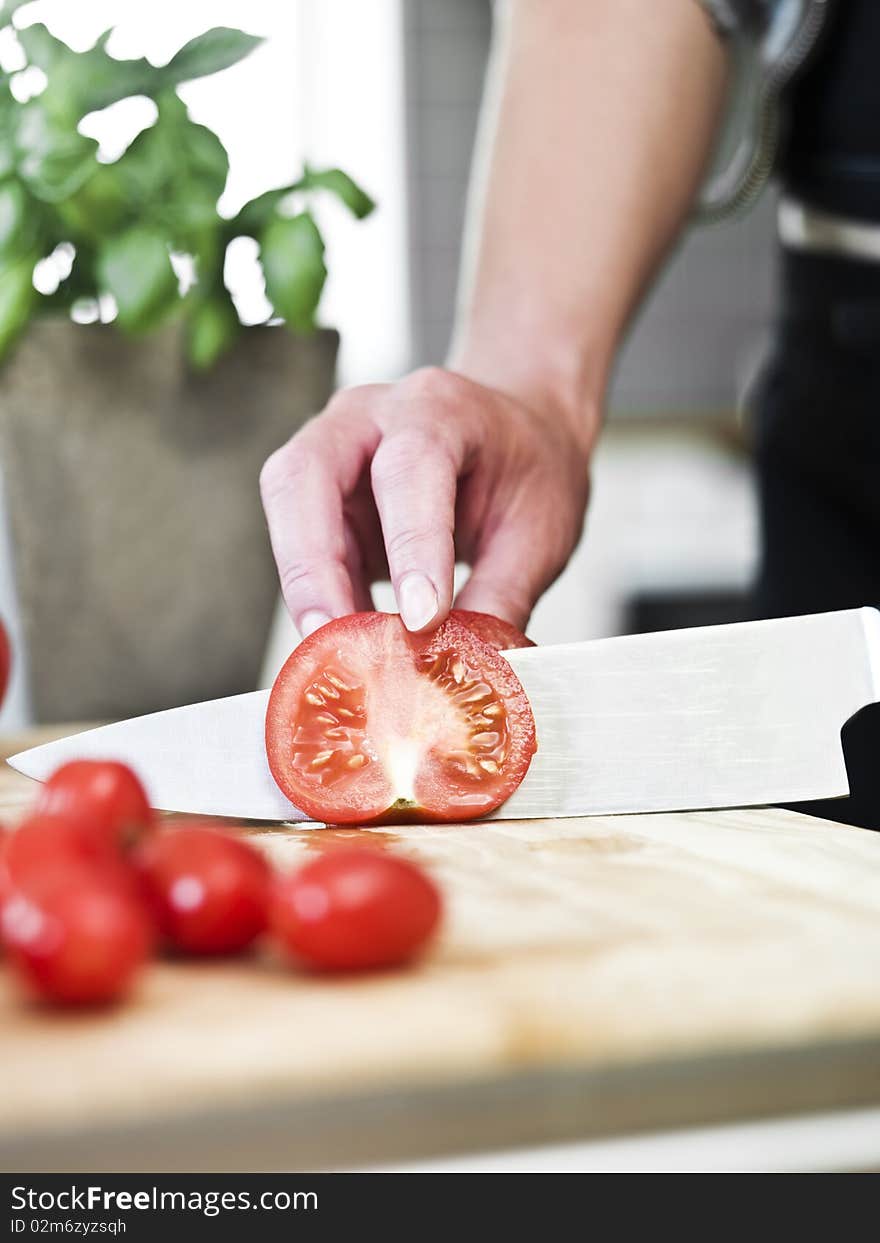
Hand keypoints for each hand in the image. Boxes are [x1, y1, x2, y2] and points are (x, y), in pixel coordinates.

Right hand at [259, 366, 593, 635]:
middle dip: (312, 563)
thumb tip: (468, 668)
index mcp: (441, 407)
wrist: (520, 433)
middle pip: (306, 472)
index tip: (422, 621)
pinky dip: (317, 595)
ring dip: (306, 585)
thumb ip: (501, 597)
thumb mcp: (539, 533)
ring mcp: (332, 447)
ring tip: (339, 652)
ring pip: (286, 505)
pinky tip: (347, 639)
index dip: (411, 544)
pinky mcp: (318, 493)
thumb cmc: (531, 470)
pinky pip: (299, 544)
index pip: (411, 467)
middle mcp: (371, 415)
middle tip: (333, 638)